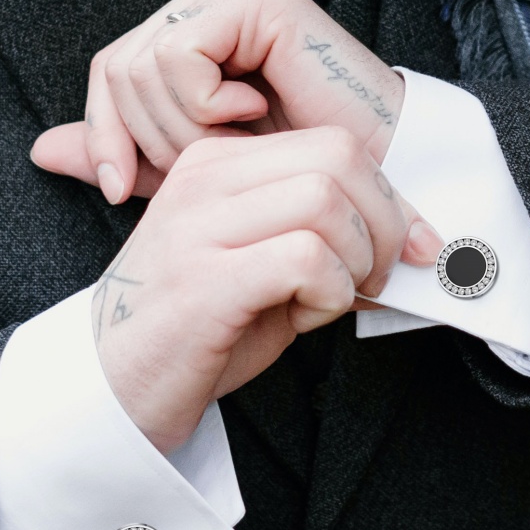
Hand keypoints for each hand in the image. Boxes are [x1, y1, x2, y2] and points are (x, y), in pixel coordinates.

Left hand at [32, 0, 406, 204]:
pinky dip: (206, 105)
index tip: (119, 194)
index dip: (103, 135)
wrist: (371, 179)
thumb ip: (122, 151)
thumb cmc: (293, 172)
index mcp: (192, 24)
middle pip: (117, 69)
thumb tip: (41, 150)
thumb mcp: (187, 166)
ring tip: (241, 137)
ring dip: (186, 129)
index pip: (109, 72)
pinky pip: (178, 56)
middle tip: (215, 158)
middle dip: (155, 140)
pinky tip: (254, 110)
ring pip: (141, 66)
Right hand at [87, 128, 440, 453]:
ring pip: (324, 201)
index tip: (413, 245)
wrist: (117, 386)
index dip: (389, 196)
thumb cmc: (198, 327)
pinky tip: (304, 317)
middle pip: (337, 159)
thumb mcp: (258, 258)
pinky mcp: (204, 282)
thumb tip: (411, 234)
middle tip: (378, 274)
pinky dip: (329, 293)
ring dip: (355, 260)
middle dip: (385, 221)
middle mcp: (203, 181)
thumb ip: (316, 231)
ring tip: (328, 298)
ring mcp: (198, 228)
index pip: (331, 143)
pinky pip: (305, 258)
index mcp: (215, 163)